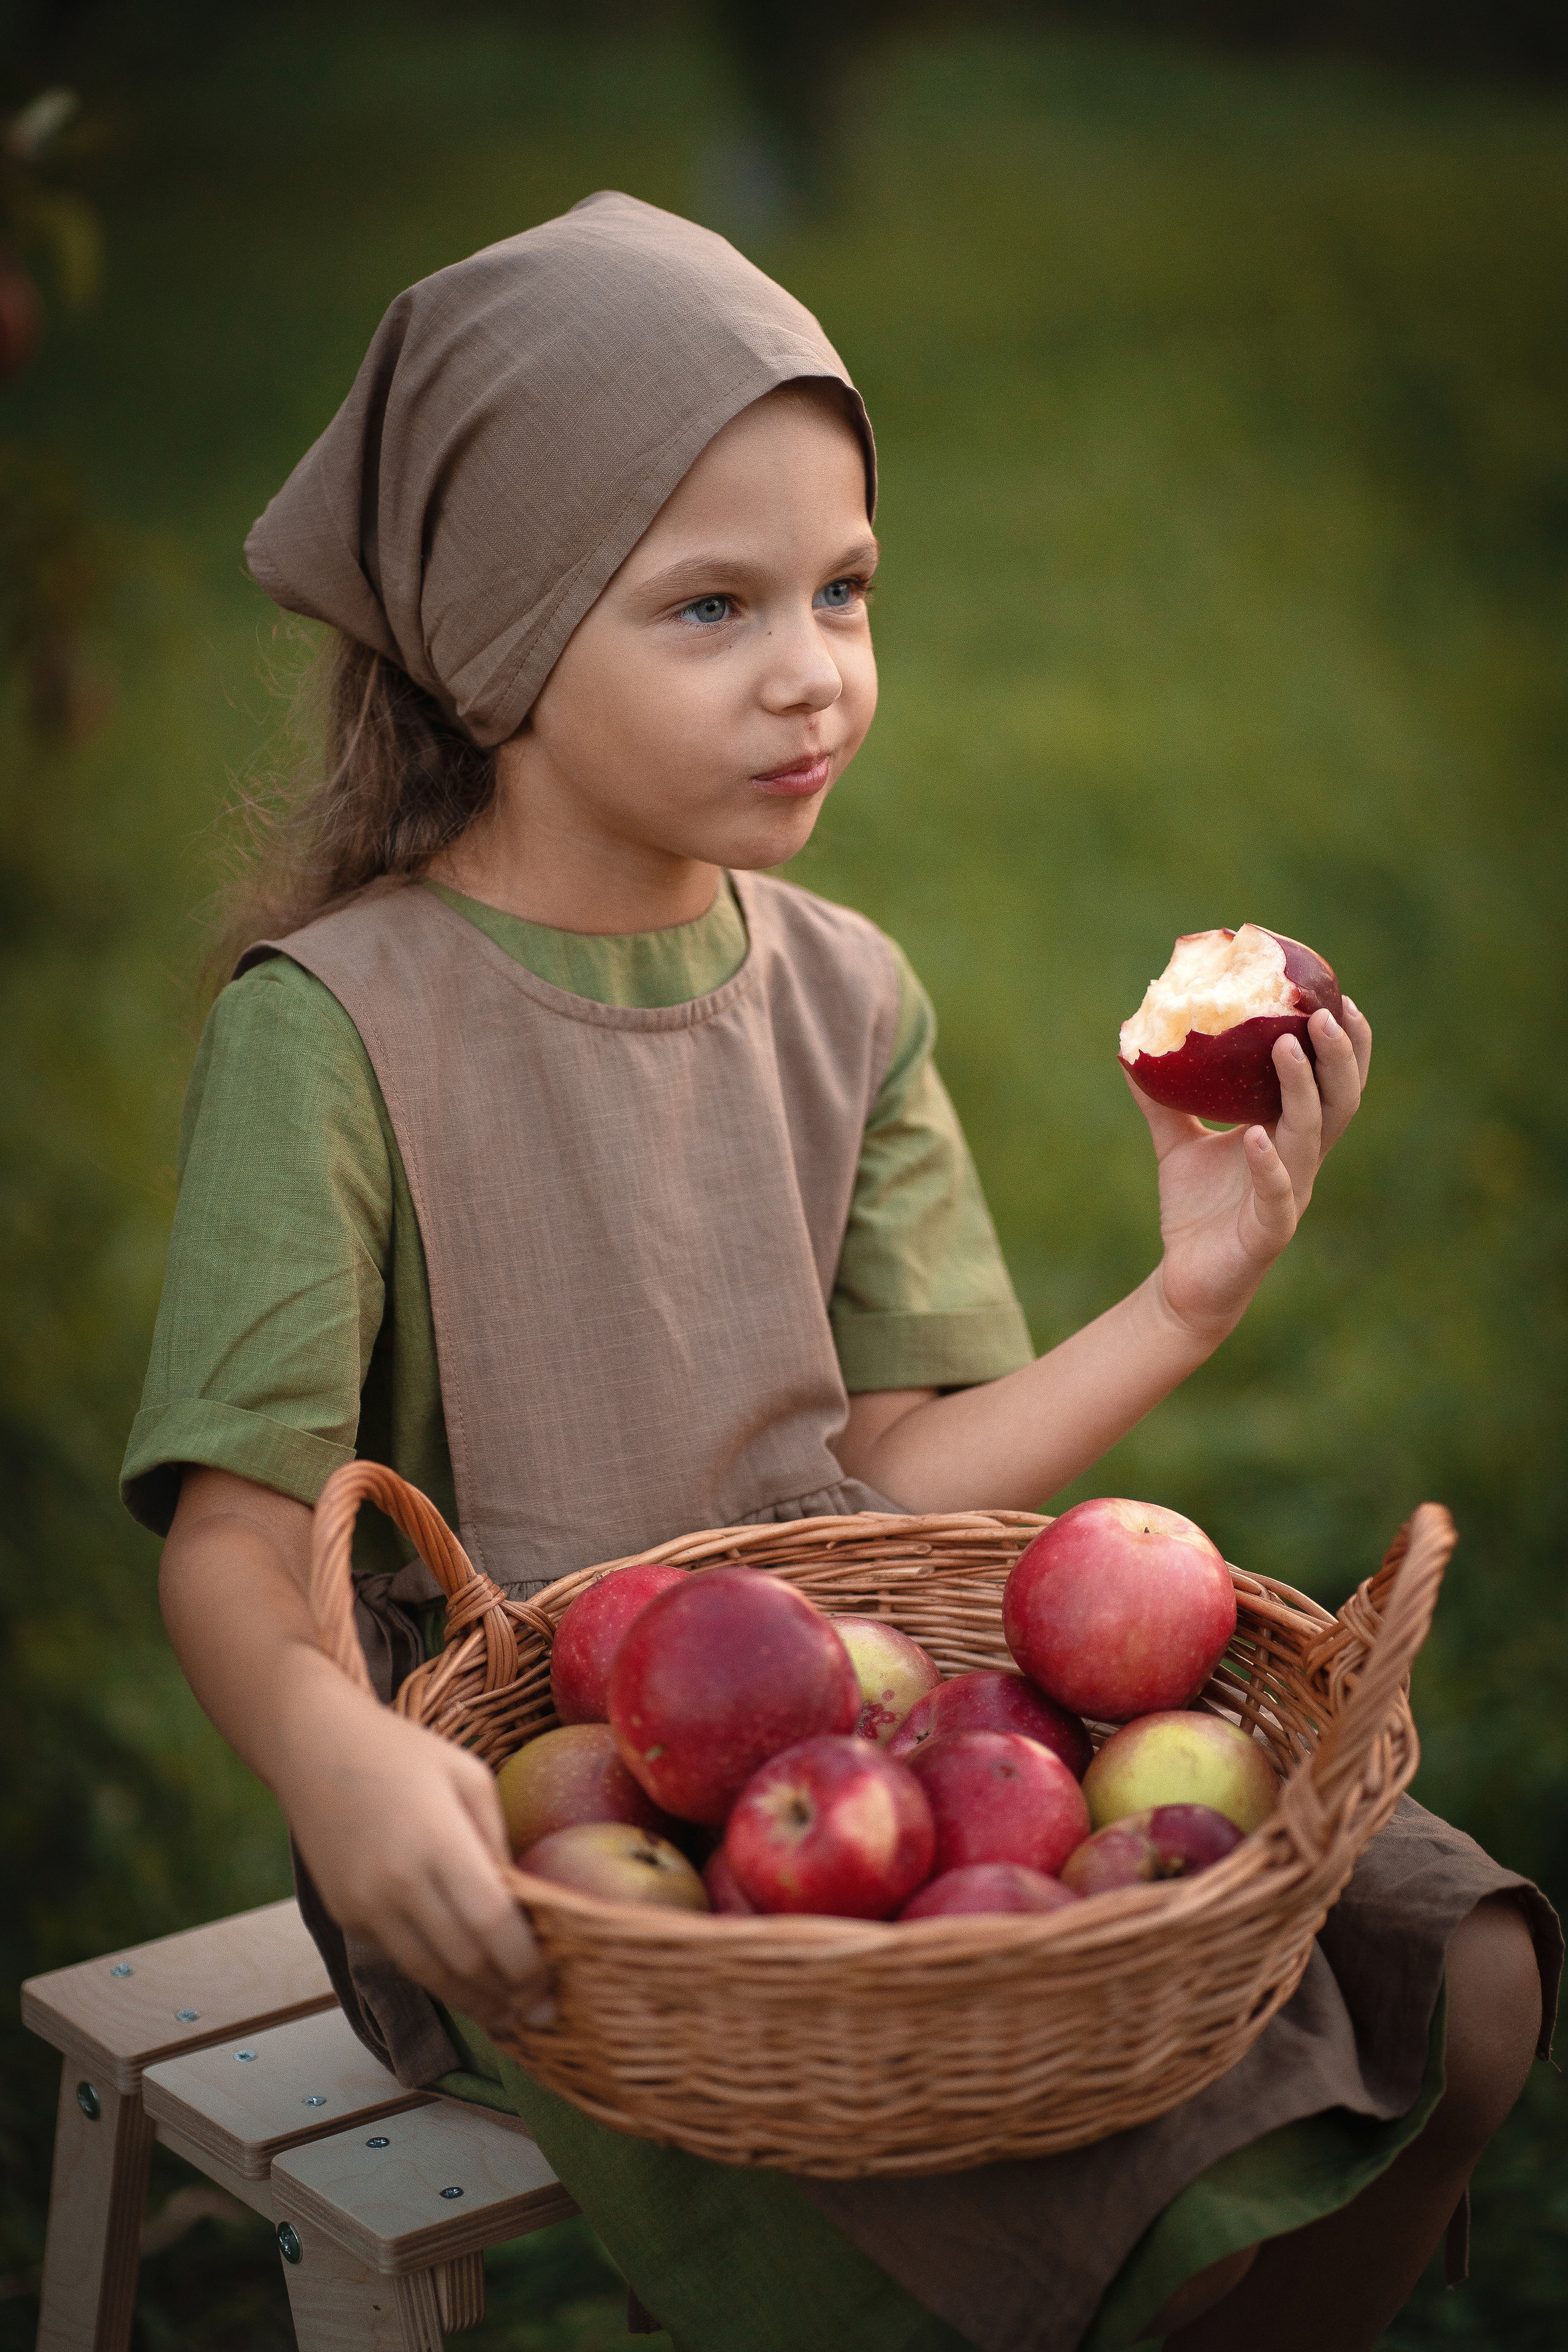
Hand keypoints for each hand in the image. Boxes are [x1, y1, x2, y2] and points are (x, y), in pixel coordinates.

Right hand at [275, 1681, 550, 2038]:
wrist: (314, 1748)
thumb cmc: (403, 1753)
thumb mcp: (469, 1777)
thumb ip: (498, 1839)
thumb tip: (526, 1899)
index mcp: (438, 1842)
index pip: (492, 1923)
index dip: (526, 1962)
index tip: (551, 1980)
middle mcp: (398, 1883)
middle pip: (465, 1959)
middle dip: (508, 1992)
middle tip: (541, 2011)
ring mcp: (366, 1904)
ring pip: (429, 1973)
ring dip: (473, 2000)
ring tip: (507, 2015)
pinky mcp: (346, 1915)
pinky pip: (400, 1957)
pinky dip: (436, 1975)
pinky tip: (464, 1981)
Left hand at [1131, 999, 1372, 1342]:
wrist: (1184, 1281)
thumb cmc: (1194, 1211)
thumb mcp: (1175, 1142)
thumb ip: (1162, 1097)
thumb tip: (1130, 1043)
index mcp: (1289, 1137)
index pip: (1330, 1084)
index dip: (1345, 1047)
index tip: (1339, 998)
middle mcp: (1301, 1162)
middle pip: (1339, 1102)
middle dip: (1338, 1057)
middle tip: (1324, 1013)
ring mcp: (1290, 1195)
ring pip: (1313, 1137)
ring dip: (1304, 1091)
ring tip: (1288, 1048)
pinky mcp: (1270, 1231)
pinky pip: (1276, 1193)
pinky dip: (1268, 1163)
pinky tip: (1255, 1137)